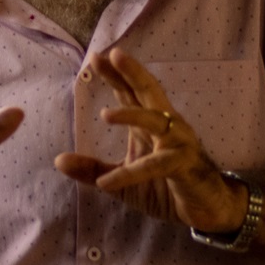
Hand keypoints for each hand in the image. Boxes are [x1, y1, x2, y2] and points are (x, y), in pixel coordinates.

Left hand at [53, 47, 244, 231]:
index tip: (96, 56)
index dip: (116, 74)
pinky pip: (155, 166)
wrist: (206, 209)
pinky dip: (130, 173)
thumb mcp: (122, 181)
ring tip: (105, 115)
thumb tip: (58, 160)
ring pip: (157, 122)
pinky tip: (105, 182)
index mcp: (150, 126)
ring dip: (133, 116)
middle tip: (112, 55)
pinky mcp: (184, 166)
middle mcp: (167, 127)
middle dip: (131, 73)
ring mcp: (178, 143)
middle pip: (149, 93)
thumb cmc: (166, 188)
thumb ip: (93, 169)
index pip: (131, 93)